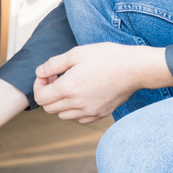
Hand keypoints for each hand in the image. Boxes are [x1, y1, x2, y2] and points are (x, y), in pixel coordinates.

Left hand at [32, 43, 172, 123]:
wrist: (134, 68)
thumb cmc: (106, 57)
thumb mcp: (77, 53)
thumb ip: (54, 64)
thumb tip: (40, 72)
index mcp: (68, 89)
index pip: (40, 97)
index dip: (38, 85)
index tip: (47, 75)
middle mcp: (76, 104)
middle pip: (49, 108)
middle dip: (48, 93)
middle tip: (57, 78)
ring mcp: (89, 112)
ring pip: (63, 115)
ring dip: (61, 103)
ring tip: (70, 86)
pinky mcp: (100, 114)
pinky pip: (79, 119)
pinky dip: (75, 110)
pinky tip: (83, 95)